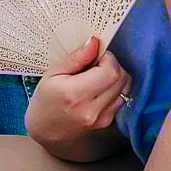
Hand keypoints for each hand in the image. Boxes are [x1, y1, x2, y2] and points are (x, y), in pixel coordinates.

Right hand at [26, 36, 132, 151]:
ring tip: (96, 76)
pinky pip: (121, 97)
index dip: (107, 58)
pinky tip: (98, 87)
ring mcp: (101, 118)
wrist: (46, 128)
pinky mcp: (107, 122)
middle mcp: (91, 109)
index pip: (110, 71)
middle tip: (96, 64)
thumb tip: (95, 43)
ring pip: (124, 88)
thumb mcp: (53, 72)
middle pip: (120, 78)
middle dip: (112, 65)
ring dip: (115, 76)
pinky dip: (114, 88)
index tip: (96, 55)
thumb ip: (77, 57)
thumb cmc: (46, 98)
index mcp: (75, 95)